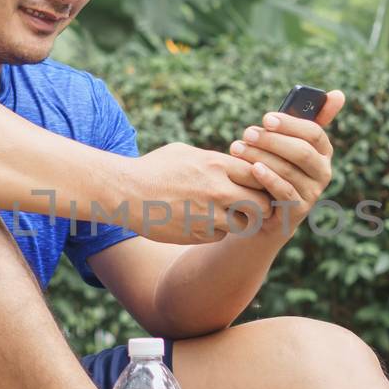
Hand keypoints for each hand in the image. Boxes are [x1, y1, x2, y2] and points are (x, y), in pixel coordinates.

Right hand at [120, 142, 274, 243]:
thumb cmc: (153, 168)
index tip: (255, 183)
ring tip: (226, 213)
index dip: (262, 180)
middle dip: (260, 205)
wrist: (125, 193)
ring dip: (240, 221)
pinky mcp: (198, 234)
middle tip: (251, 204)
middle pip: (262, 204)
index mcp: (216, 165)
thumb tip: (235, 162)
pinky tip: (202, 221)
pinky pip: (221, 236)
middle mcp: (218, 190)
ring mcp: (209, 215)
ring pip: (245, 224)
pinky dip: (217, 231)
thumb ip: (214, 160)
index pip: (261, 174)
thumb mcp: (184, 153)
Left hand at [226, 89, 344, 236]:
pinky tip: (253, 168)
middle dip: (272, 140)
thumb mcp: (286, 143)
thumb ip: (304, 118)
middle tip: (248, 133)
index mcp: (323, 151)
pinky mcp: (299, 211)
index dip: (290, 124)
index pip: (314, 133)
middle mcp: (323, 172)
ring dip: (261, 156)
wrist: (262, 211)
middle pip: (302, 151)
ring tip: (238, 148)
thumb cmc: (273, 168)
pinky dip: (269, 178)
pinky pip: (285, 191)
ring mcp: (313, 193)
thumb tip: (339, 94)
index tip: (266, 118)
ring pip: (289, 170)